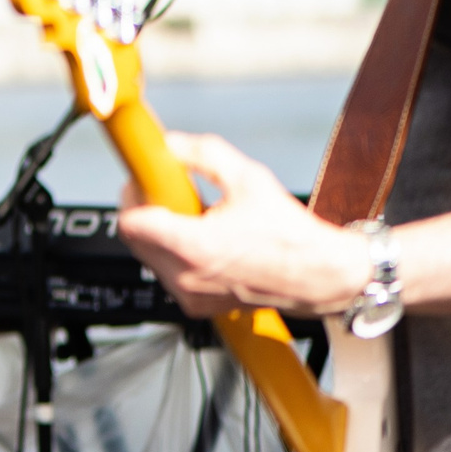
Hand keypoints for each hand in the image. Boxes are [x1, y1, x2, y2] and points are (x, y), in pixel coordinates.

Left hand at [114, 133, 367, 318]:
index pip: (131, 223)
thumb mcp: (248, 178)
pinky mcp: (197, 306)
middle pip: (135, 239)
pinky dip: (174, 254)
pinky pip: (167, 274)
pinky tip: (204, 239)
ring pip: (148, 257)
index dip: (134, 196)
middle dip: (147, 210)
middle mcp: (186, 277)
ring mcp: (190, 295)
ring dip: (160, 233)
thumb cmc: (291, 236)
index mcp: (193, 247)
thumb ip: (203, 154)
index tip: (143, 181)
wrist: (320, 276)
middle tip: (171, 192)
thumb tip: (172, 145)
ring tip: (195, 217)